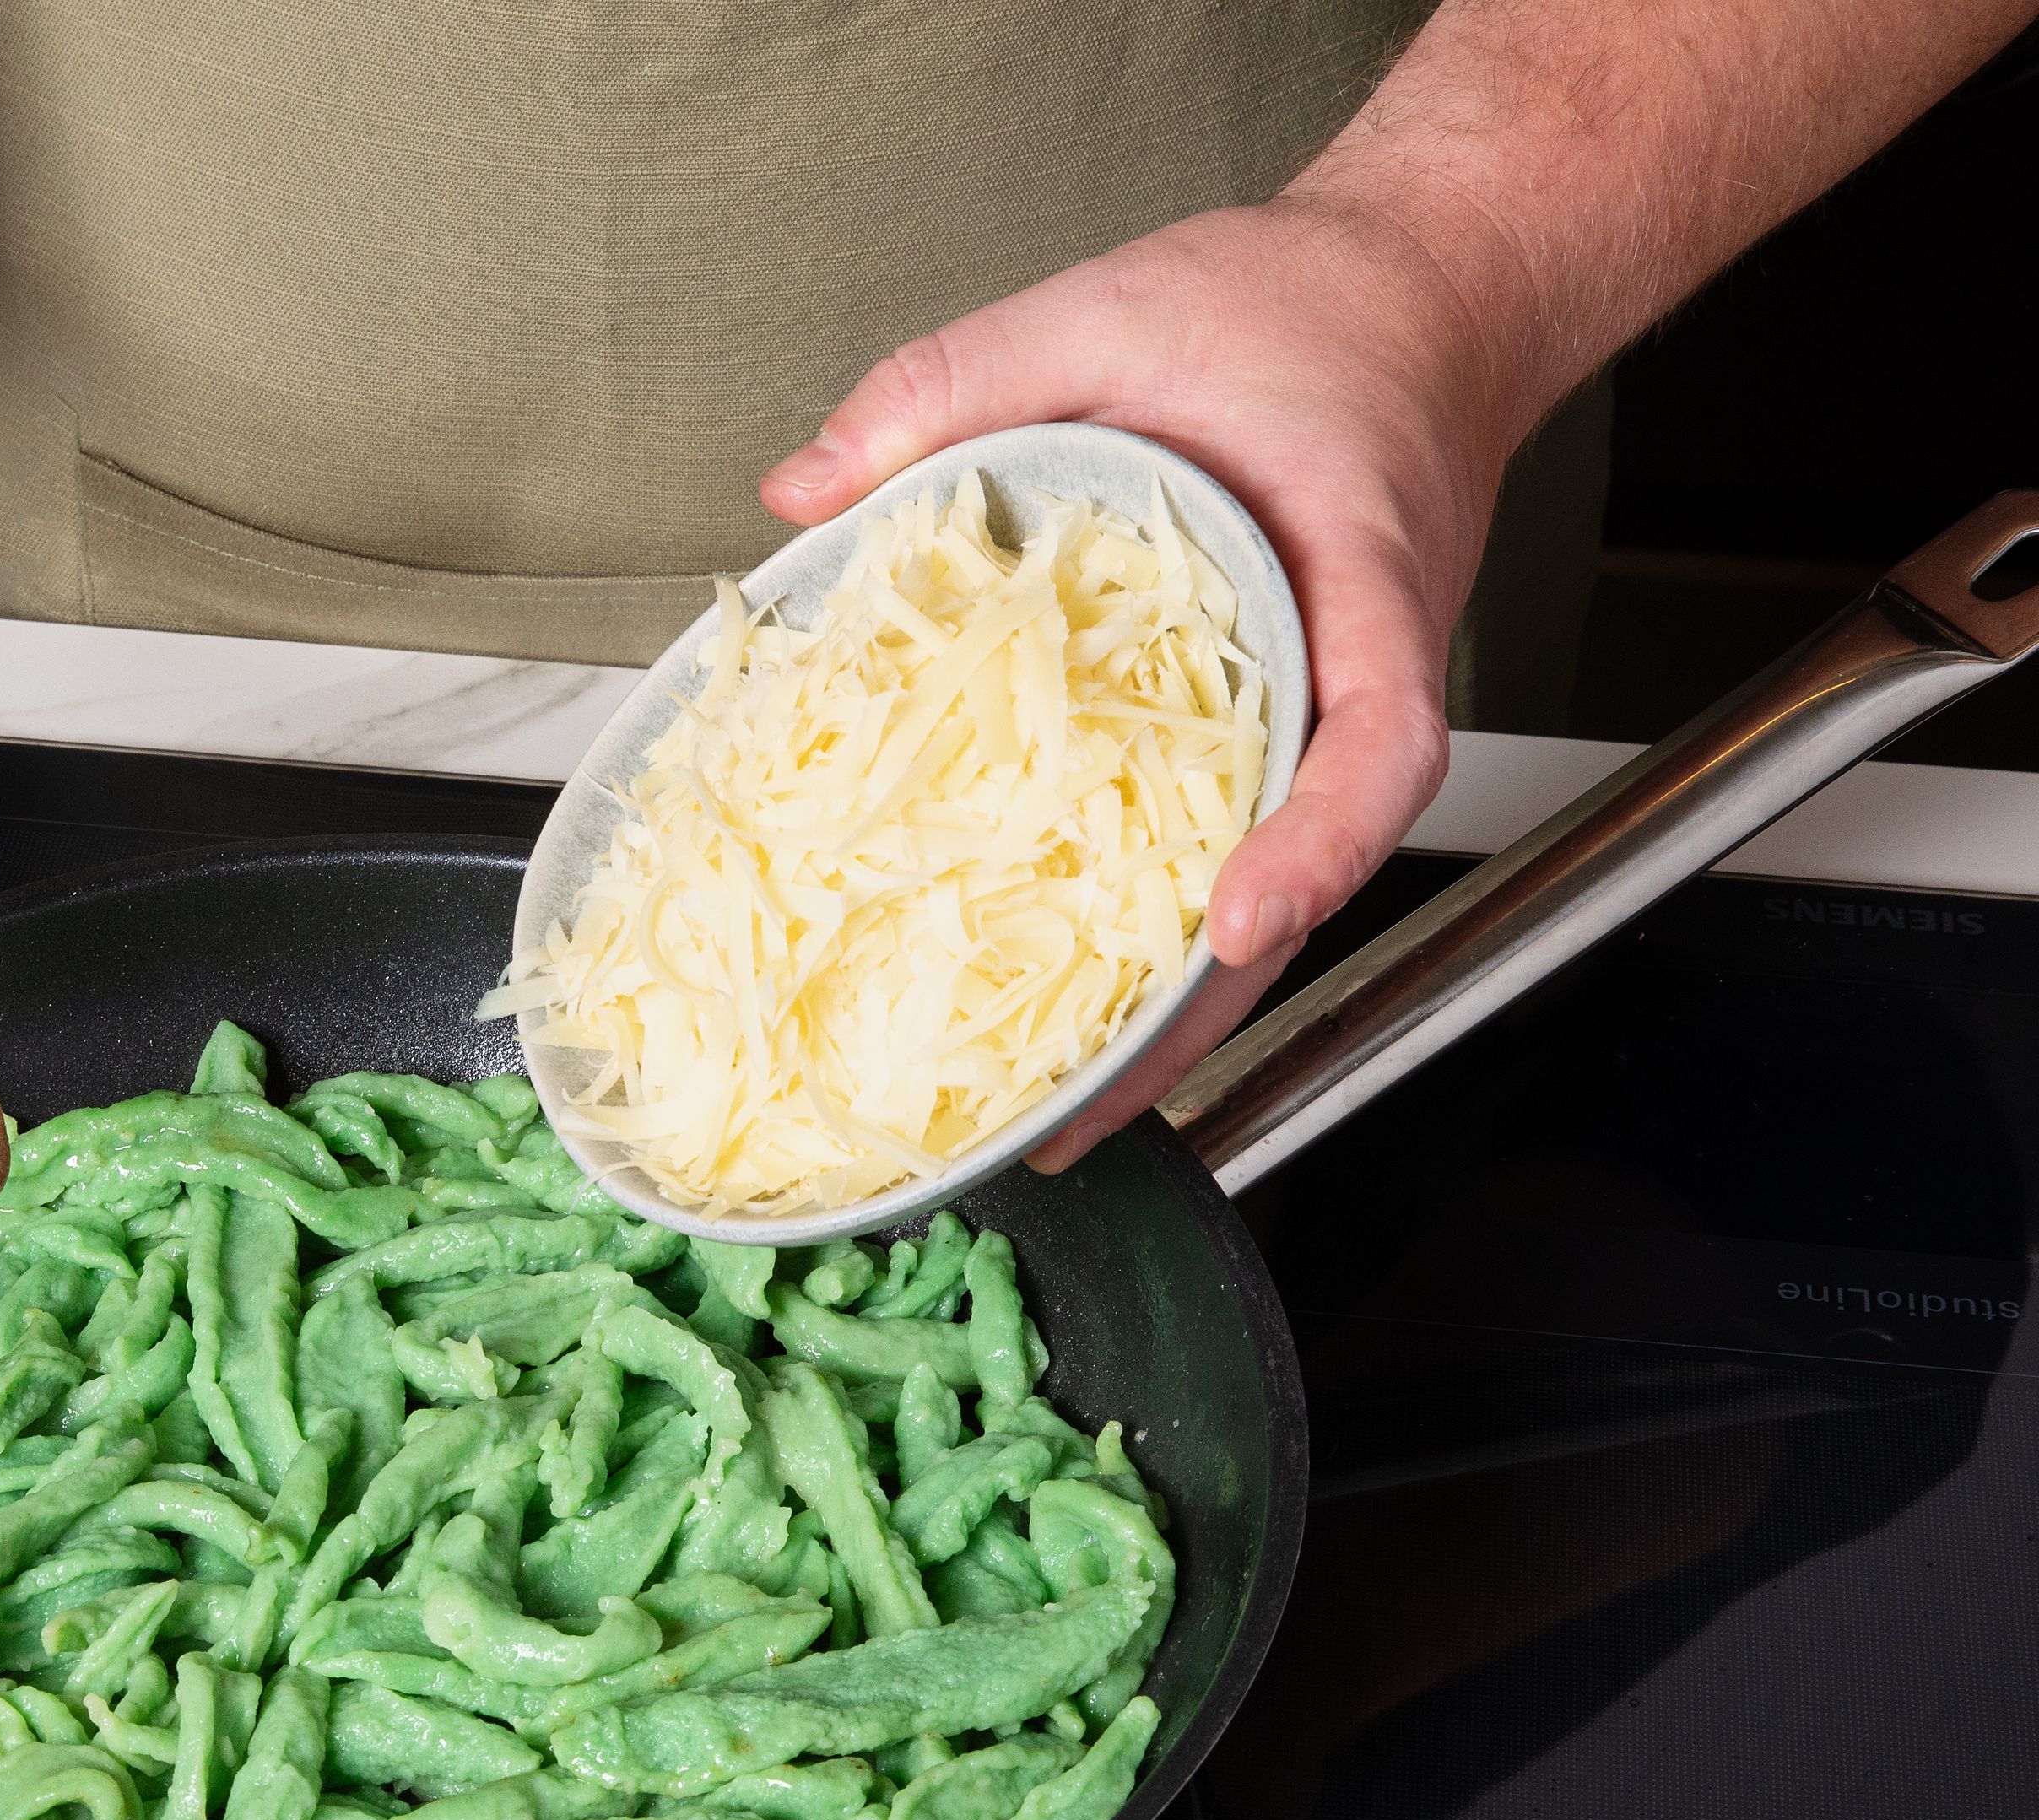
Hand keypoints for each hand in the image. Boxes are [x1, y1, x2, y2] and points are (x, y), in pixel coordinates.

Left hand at [760, 193, 1527, 1170]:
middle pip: (1305, 879)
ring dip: (1168, 1020)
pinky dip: (1150, 946)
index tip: (1242, 917)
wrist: (1412, 297)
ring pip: (1261, 901)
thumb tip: (804, 486)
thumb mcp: (1110, 306)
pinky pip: (1218, 853)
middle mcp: (1356, 674)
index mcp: (1357, 572)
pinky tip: (1067, 1017)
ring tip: (1052, 1126)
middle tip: (1079, 1117)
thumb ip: (954, 382)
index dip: (1320, 842)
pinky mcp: (1273, 736)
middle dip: (1198, 1013)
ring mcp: (1320, 719)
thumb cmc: (1296, 307)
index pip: (1382, 734)